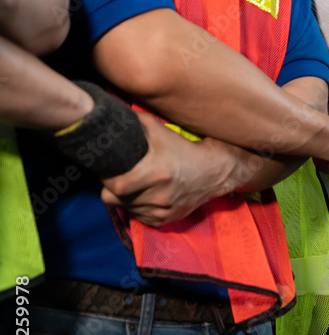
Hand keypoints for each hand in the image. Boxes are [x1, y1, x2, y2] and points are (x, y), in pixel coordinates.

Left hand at [100, 113, 233, 226]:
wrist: (215, 171)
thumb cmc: (185, 149)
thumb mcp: (160, 131)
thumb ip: (135, 122)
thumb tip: (109, 114)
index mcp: (157, 173)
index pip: (116, 185)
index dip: (108, 178)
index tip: (108, 169)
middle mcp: (160, 196)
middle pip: (115, 199)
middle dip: (111, 187)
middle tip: (118, 175)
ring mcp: (162, 211)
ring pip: (125, 208)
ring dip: (124, 198)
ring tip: (133, 184)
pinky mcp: (165, 220)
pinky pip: (138, 217)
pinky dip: (137, 207)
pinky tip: (145, 195)